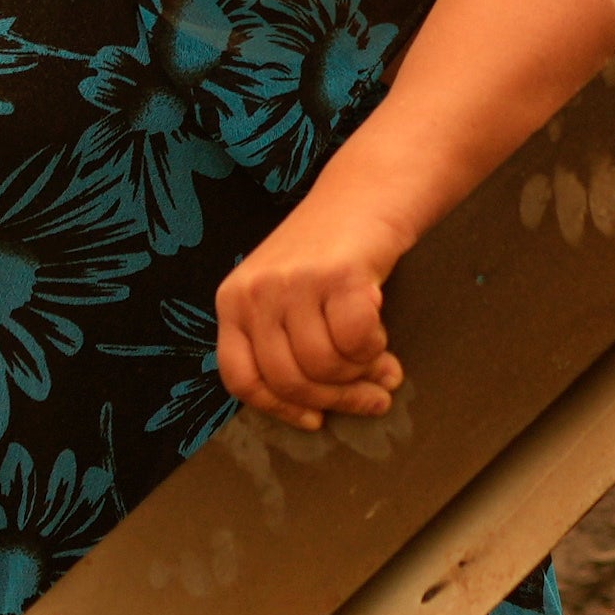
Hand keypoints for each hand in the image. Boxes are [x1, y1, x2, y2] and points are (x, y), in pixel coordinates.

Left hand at [216, 181, 413, 432]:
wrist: (363, 194)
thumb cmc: (324, 254)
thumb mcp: (281, 294)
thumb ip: (280, 342)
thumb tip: (309, 410)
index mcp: (232, 301)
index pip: (241, 378)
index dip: (279, 408)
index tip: (314, 419)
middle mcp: (256, 291)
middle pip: (289, 379)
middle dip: (337, 400)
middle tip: (372, 401)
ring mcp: (295, 282)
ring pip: (325, 366)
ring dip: (361, 376)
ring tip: (383, 370)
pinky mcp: (338, 275)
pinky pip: (357, 343)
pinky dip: (375, 351)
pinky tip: (383, 340)